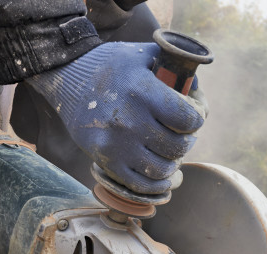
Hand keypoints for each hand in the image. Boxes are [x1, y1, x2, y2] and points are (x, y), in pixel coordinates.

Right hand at [27, 42, 205, 194]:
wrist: (68, 79)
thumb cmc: (111, 66)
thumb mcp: (143, 55)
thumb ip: (174, 67)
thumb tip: (198, 89)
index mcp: (142, 92)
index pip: (189, 119)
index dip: (198, 118)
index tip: (195, 114)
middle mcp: (129, 121)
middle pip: (179, 146)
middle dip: (187, 139)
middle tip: (183, 133)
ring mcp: (117, 145)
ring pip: (163, 169)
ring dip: (173, 162)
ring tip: (171, 150)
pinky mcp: (106, 162)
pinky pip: (141, 185)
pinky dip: (158, 185)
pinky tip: (163, 175)